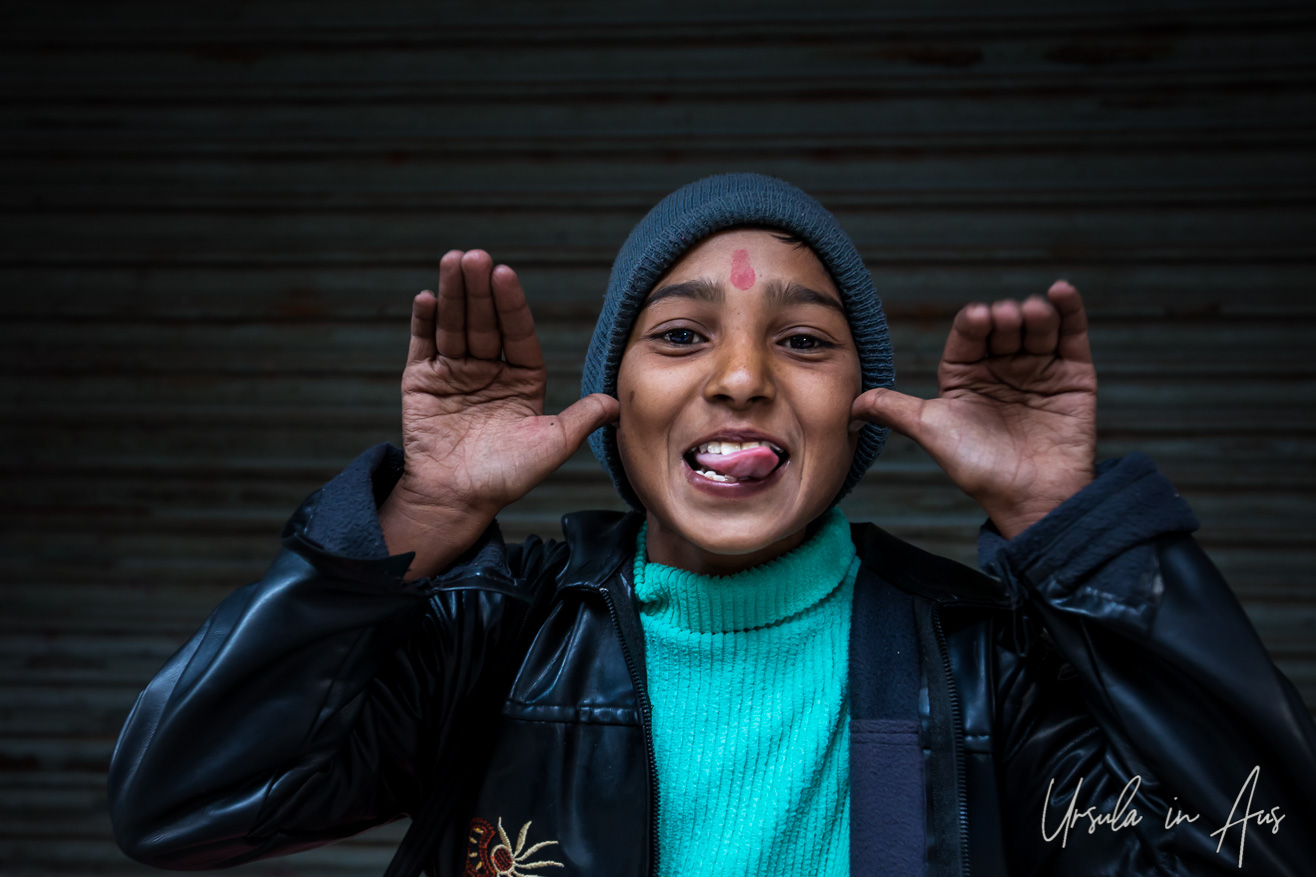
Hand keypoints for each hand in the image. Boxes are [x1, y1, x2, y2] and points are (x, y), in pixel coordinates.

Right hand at [379, 250, 618, 576]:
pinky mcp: (422, 380)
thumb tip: (618, 403)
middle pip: (484, 322)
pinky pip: (423, 345)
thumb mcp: (551, 446)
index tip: (505, 274)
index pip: (518, 333)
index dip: (511, 305)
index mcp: (522, 379)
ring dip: (452, 293)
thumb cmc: (506, 477)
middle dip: (479, 289)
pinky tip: (427, 297)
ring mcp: (454, 372)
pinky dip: (424, 322)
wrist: (456, 500)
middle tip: (474, 256)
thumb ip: (581, 420)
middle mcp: (489, 369)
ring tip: (451, 262)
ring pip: (454, 325)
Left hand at [852, 281, 1097, 538]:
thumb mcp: (931, 432)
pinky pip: (1071, 336)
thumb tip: (850, 404)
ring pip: (1037, 327)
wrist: (1029, 498)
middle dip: (1004, 319)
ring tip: (1032, 313)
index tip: (976, 318)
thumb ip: (894, 411)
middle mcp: (1001, 367)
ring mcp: (1038, 369)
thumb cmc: (977, 468)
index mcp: (965, 376)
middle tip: (1004, 320)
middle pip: (1002, 328)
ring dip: (1035, 313)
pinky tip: (1062, 292)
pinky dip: (1070, 311)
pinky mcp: (1074, 376)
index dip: (973, 324)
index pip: (967, 337)